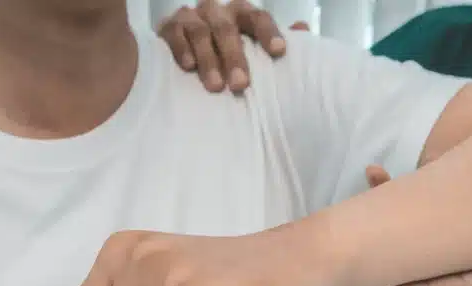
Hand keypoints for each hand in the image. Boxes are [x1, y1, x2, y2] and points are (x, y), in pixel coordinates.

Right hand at [157, 0, 309, 92]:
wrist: (185, 60)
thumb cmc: (228, 59)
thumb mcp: (253, 51)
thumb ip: (276, 42)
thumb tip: (303, 27)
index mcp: (241, 14)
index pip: (258, 17)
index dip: (269, 33)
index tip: (279, 52)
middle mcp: (217, 11)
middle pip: (227, 29)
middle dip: (234, 57)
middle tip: (241, 85)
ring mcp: (191, 16)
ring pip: (201, 32)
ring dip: (209, 60)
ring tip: (216, 87)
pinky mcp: (168, 26)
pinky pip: (174, 33)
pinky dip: (181, 49)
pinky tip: (188, 67)